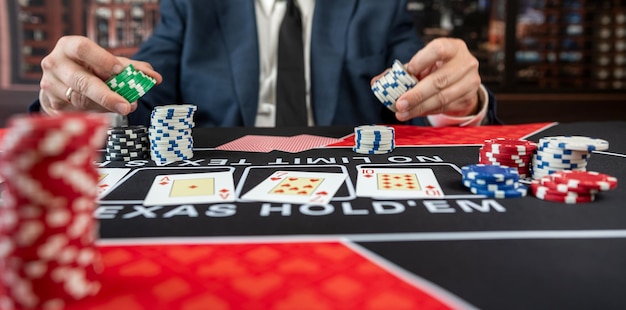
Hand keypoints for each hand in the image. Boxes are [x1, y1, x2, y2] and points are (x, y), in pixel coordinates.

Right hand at [38, 35, 161, 115]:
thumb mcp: (108, 63)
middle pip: (81, 81)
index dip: (103, 59)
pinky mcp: (51, 105)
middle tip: (127, 105)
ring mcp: (49, 86)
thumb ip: (132, 68)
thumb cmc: (89, 67)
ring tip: (123, 107)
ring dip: (105, 106)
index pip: (83, 49)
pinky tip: (105, 110)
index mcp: (68, 47)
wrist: (62, 83)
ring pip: (80, 101)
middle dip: (106, 95)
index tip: (121, 70)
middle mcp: (54, 64)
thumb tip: (155, 78)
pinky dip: (96, 113)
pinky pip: (78, 113)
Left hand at [373, 38, 480, 121]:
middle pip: (440, 80)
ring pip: (442, 97)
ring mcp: (470, 81)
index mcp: (452, 47)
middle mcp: (465, 62)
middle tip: (399, 104)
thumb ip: (400, 71)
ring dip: (419, 107)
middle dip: (416, 94)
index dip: (422, 61)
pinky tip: (415, 112)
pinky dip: (427, 111)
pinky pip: (445, 107)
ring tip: (403, 112)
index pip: (439, 50)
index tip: (408, 71)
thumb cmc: (437, 66)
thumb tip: (376, 82)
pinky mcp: (468, 97)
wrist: (461, 78)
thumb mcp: (422, 63)